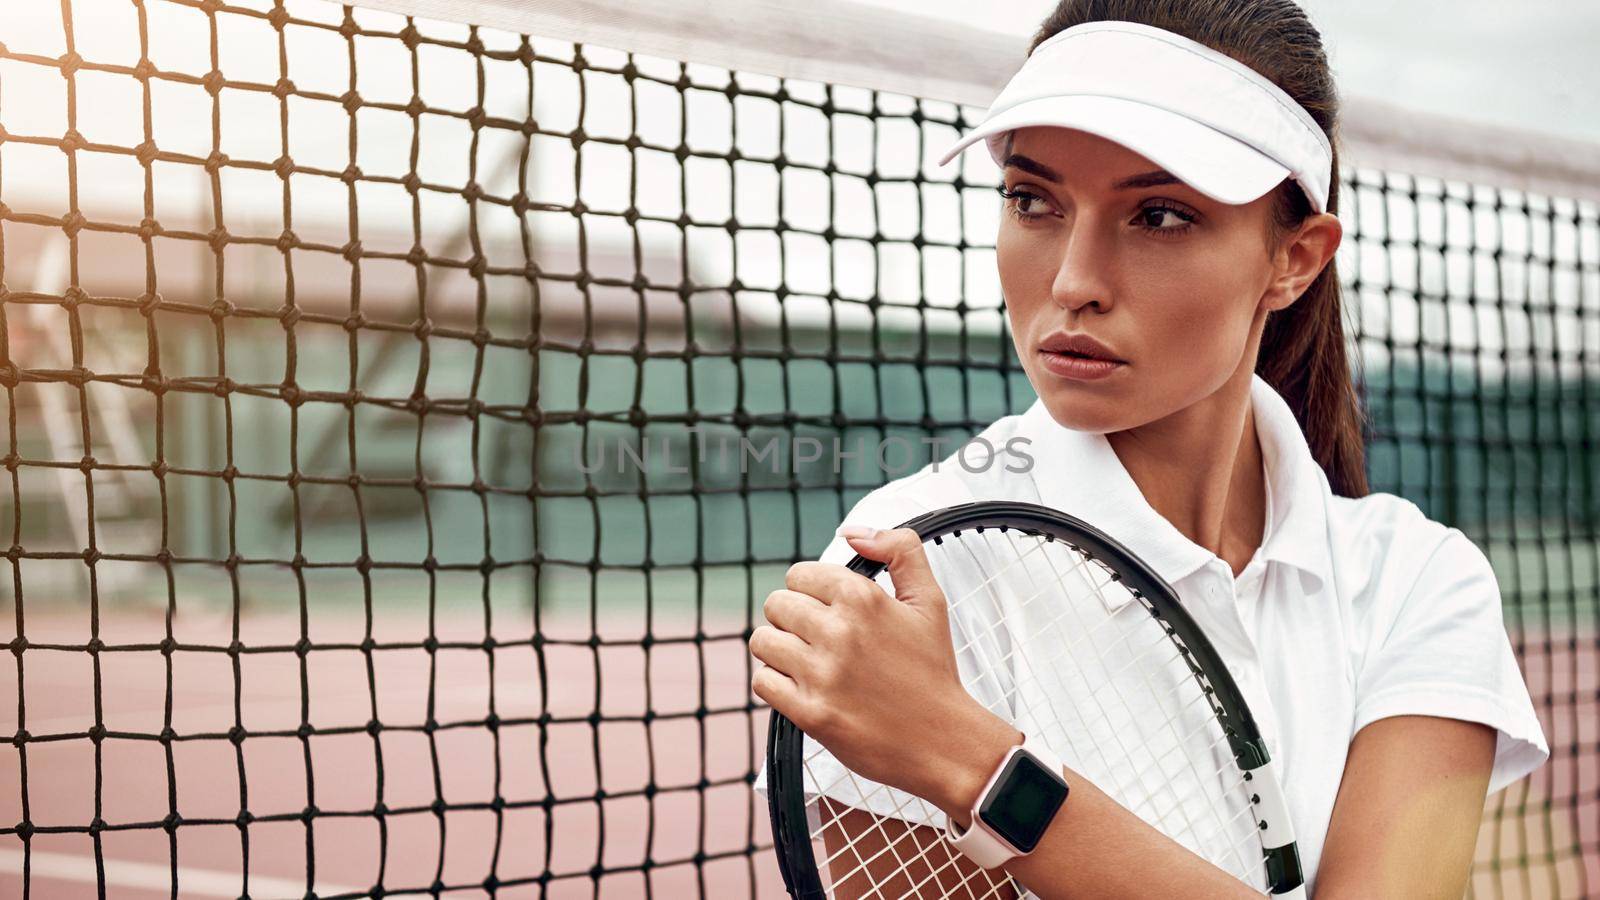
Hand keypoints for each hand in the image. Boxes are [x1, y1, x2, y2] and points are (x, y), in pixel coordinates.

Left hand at [750, 525, 1019, 815]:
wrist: (943, 741)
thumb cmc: (932, 671)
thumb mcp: (929, 601)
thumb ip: (899, 551)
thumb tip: (852, 533)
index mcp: (863, 599)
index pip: (799, 575)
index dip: (810, 590)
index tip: (827, 609)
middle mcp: (839, 632)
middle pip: (776, 605)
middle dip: (792, 618)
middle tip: (817, 637)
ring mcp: (822, 674)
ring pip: (763, 641)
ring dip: (778, 649)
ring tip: (805, 660)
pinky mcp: (810, 713)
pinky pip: (763, 681)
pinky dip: (775, 683)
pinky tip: (800, 686)